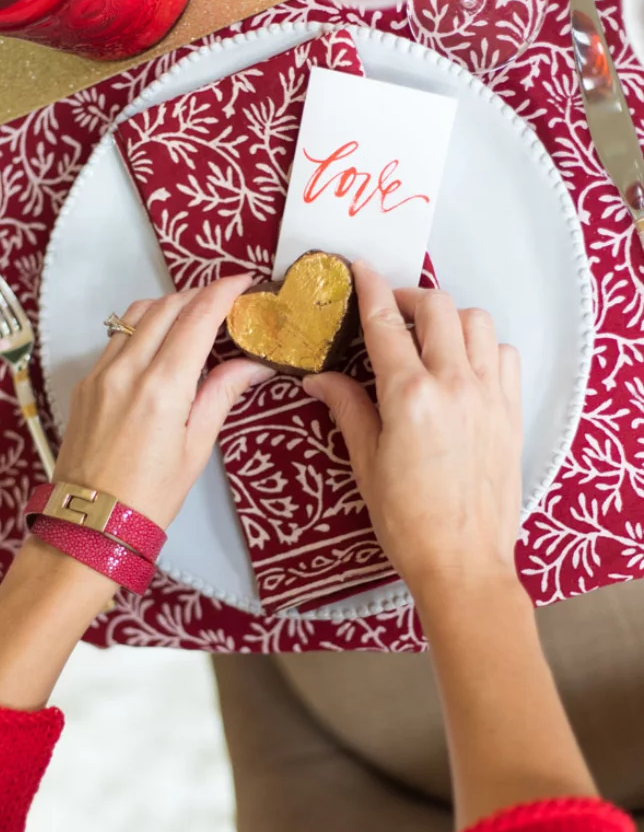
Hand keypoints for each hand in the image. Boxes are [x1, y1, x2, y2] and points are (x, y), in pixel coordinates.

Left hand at [54, 275, 273, 527]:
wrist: (91, 522)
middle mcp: (127, 370)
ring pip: (135, 315)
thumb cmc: (151, 494)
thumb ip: (221, 394)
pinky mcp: (85, 383)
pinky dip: (142, 328)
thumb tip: (253, 363)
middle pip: (166, 306)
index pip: (196, 318)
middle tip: (225, 300)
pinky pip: (116, 338)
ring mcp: (100, 373)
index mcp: (162, 387)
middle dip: (198, 294)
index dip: (222, 292)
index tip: (243, 281)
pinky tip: (159, 345)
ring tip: (192, 317)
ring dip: (168, 306)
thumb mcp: (197, 446)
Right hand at [303, 262, 522, 600]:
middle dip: (408, 297)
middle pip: (436, 307)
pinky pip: (504, 354)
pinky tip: (465, 366)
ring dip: (449, 318)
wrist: (463, 563)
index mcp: (410, 397)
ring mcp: (490, 395)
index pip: (385, 323)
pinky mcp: (512, 411)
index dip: (369, 288)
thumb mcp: (366, 464)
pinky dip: (483, 346)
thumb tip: (319, 377)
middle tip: (389, 311)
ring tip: (429, 337)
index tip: (359, 268)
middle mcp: (455, 384)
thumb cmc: (407, 521)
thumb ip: (347, 408)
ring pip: (476, 322)